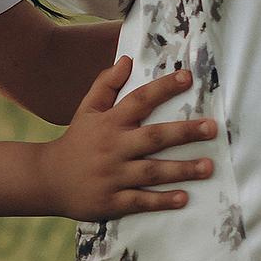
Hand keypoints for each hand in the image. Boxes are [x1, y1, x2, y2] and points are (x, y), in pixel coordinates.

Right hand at [36, 60, 215, 220]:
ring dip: (181, 169)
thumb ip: (106, 85)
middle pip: (153, 137)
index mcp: (110, 123)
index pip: (139, 100)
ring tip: (209, 166)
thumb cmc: (76, 141)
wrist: (48, 179)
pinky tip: (183, 198)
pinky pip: (140, 200)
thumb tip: (127, 60)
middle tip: (212, 128)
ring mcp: (113, 175)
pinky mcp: (111, 201)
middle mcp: (113, 147)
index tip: (188, 77)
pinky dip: (161, 201)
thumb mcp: (86, 110)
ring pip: (152, 171)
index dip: (163, 88)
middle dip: (184, 132)